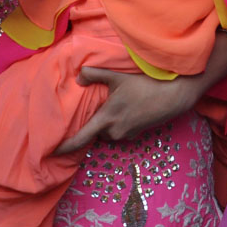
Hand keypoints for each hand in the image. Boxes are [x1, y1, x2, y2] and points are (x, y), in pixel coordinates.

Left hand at [54, 67, 205, 154]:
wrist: (173, 97)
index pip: (82, 137)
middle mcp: (115, 131)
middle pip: (96, 133)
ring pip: (108, 132)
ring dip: (107, 122)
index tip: (53, 152)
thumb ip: (95, 74)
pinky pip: (120, 130)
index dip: (66, 146)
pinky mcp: (137, 134)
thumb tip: (78, 77)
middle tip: (97, 107)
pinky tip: (127, 107)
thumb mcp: (117, 76)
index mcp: (107, 119)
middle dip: (94, 123)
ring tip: (114, 103)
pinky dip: (118, 122)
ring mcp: (127, 134)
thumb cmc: (145, 86)